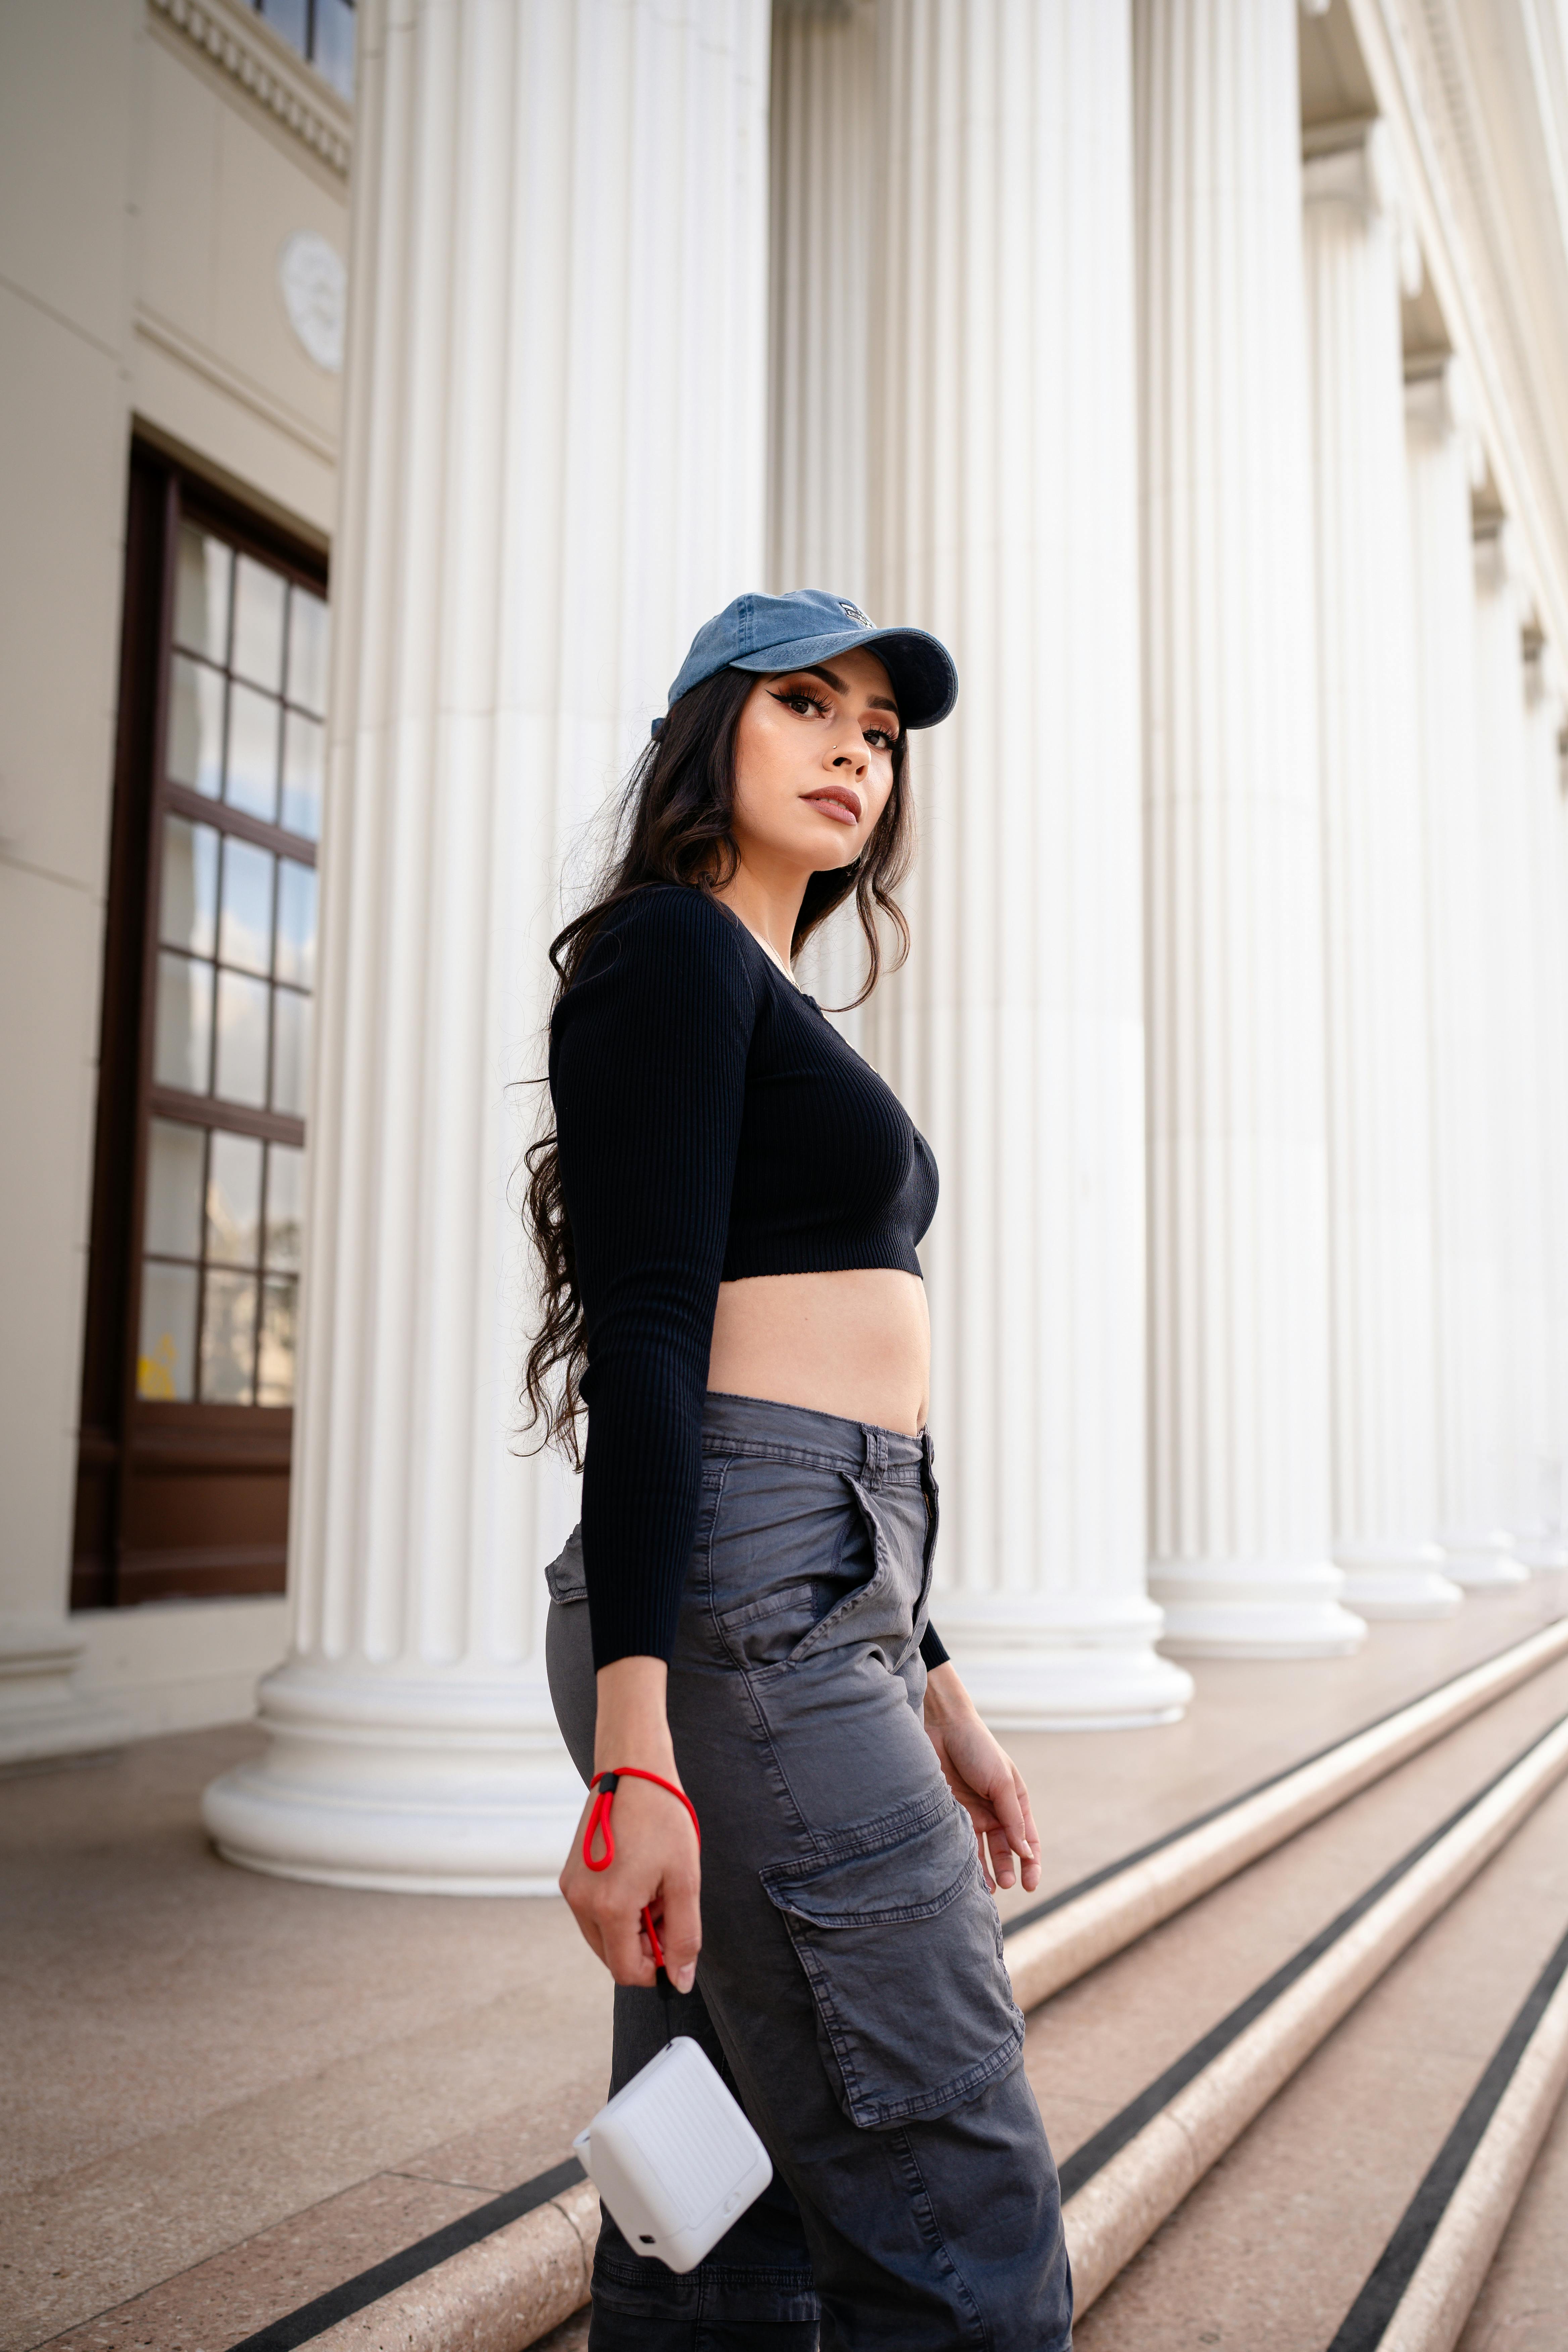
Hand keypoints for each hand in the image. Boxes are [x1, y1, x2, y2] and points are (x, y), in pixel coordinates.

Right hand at [559, 1656, 700, 1990]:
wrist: (633, 1769)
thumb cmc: (662, 1818)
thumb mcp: (684, 1881)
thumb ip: (683, 1936)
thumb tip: (679, 1981)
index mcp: (609, 1907)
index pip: (626, 1971)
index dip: (655, 1967)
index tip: (674, 1939)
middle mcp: (581, 1902)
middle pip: (612, 1956)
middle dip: (643, 1943)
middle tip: (666, 1904)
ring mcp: (571, 1888)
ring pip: (603, 1935)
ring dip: (631, 1926)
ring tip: (653, 1886)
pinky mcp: (569, 1875)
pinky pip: (593, 1912)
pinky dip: (616, 1908)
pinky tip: (637, 1876)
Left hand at [922, 1662, 1041, 1894]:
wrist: (941, 1727)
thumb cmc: (978, 1748)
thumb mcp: (1002, 1782)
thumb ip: (1013, 1818)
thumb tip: (1025, 1853)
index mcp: (1014, 1802)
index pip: (1028, 1840)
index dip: (1031, 1864)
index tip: (1029, 1884)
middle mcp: (994, 1811)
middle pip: (1004, 1850)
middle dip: (1006, 1869)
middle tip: (1004, 1884)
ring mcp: (971, 1813)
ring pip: (980, 1851)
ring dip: (985, 1870)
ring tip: (985, 1888)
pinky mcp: (950, 1813)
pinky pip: (959, 1842)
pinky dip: (963, 1859)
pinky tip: (962, 1872)